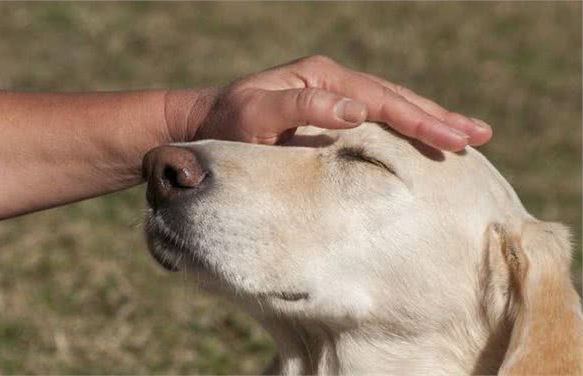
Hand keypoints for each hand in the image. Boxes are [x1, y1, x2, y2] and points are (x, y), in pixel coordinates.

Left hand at [189, 55, 491, 150]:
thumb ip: (302, 107)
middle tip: (480, 135)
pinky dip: (404, 129)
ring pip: (391, 107)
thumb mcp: (256, 115)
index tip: (455, 138)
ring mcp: (333, 95)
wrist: (205, 126)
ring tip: (467, 135)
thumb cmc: (228, 125)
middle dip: (438, 118)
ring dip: (429, 121)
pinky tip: (422, 138)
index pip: (382, 100)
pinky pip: (375, 120)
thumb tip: (357, 110)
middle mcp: (333, 82)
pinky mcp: (329, 112)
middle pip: (396, 98)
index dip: (420, 120)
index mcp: (323, 78)